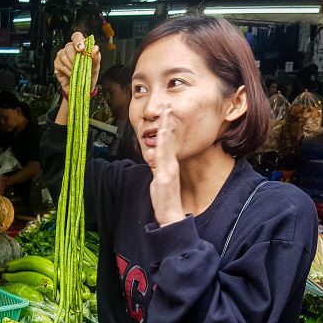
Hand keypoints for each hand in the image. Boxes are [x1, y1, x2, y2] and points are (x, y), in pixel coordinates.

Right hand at [53, 32, 100, 92]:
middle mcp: (70, 49)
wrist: (82, 89)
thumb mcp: (95, 68)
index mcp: (80, 46)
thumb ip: (96, 58)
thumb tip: (96, 48)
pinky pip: (60, 64)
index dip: (78, 41)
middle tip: (80, 65)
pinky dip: (67, 71)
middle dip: (75, 57)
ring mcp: (62, 55)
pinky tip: (71, 74)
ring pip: (63, 55)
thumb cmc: (88, 76)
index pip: (77, 36)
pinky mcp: (57, 64)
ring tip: (77, 72)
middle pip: (69, 47)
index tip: (81, 48)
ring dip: (71, 65)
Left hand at [146, 107, 185, 226]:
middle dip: (168, 121)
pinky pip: (164, 158)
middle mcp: (170, 165)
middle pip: (169, 139)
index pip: (167, 142)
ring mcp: (168, 170)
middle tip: (167, 105)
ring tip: (166, 114)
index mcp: (168, 165)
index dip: (166, 127)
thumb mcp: (158, 179)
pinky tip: (163, 135)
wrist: (170, 216)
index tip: (165, 112)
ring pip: (167, 145)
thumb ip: (155, 166)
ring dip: (167, 128)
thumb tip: (151, 154)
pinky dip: (164, 146)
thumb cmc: (164, 200)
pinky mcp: (165, 177)